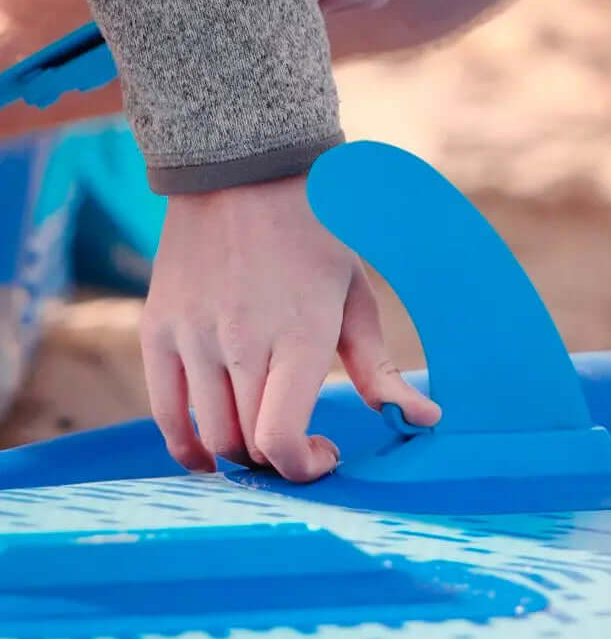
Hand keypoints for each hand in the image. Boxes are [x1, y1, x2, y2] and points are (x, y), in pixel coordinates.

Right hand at [141, 175, 440, 480]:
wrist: (242, 170)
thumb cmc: (315, 235)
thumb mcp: (356, 296)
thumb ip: (381, 369)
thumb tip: (424, 422)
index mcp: (300, 334)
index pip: (282, 440)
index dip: (304, 468)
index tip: (326, 454)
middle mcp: (241, 341)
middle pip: (249, 444)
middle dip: (281, 460)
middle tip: (301, 442)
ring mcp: (193, 335)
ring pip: (211, 435)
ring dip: (241, 453)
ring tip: (262, 439)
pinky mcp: (158, 327)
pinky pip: (163, 412)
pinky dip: (185, 447)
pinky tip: (207, 457)